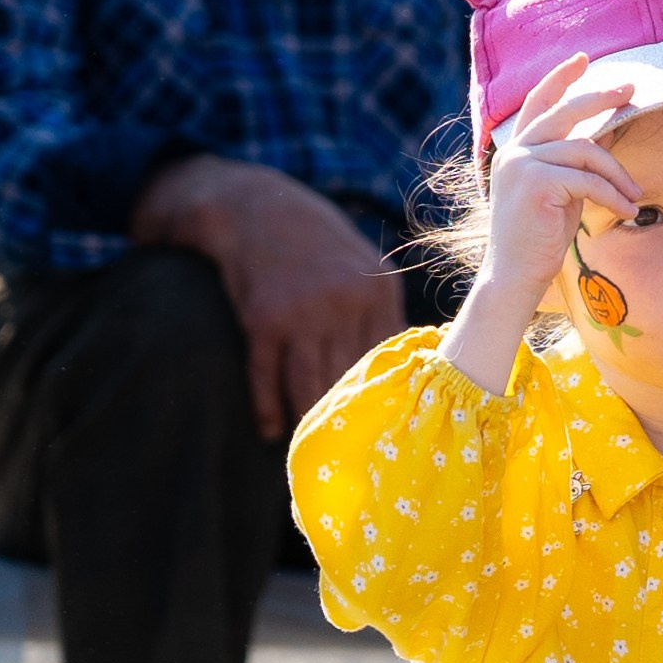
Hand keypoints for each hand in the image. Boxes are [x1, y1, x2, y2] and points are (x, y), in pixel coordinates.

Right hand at [131, 153, 398, 439]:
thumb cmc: (314, 244)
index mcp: (379, 292)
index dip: (385, 399)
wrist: (255, 208)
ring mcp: (303, 313)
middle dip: (349, 419)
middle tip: (349, 454)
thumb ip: (382, 312)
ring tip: (310, 449)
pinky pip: (267, 378)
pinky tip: (271, 430)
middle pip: (351, 379)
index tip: (383, 431)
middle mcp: (346, 304)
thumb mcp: (362, 266)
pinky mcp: (262, 321)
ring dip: (308, 422)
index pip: (389, 361)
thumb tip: (408, 367)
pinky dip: (268, 408)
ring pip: (310, 385)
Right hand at [439, 55, 645, 399]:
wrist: (515, 274)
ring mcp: (522, 164)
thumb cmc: (540, 237)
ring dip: (618, 173)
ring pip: (585, 150)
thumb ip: (574, 163)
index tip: (582, 58)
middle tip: (630, 89)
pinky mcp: (536, 183)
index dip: (560, 78)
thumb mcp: (562, 191)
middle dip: (600, 97)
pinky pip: (588, 179)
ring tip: (635, 196)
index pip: (538, 102)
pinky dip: (613, 195)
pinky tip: (627, 211)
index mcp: (518, 150)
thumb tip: (609, 137)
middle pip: (564, 111)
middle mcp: (516, 151)